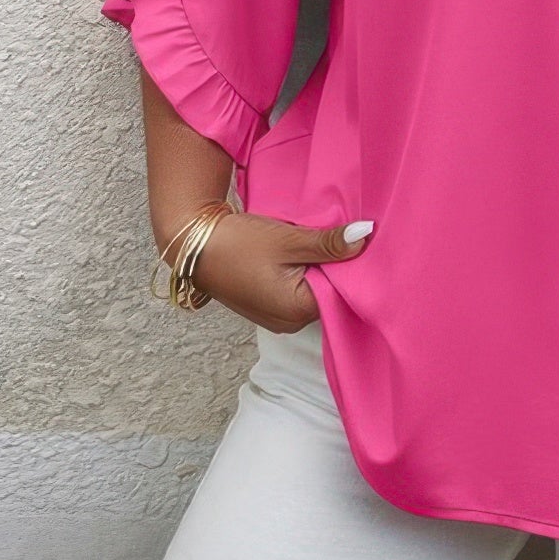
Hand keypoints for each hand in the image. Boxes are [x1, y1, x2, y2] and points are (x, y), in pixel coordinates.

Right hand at [175, 211, 374, 333]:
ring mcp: (277, 317)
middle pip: (327, 293)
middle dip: (334, 267)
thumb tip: (365, 237)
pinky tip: (299, 252)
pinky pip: (295, 290)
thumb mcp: (288, 239)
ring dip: (317, 268)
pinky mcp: (267, 305)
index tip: (358, 241)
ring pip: (311, 290)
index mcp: (298, 311)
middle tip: (339, 237)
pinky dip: (300, 272)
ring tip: (318, 242)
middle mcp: (289, 322)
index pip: (342, 292)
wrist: (193, 245)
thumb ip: (328, 243)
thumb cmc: (238, 243)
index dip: (351, 266)